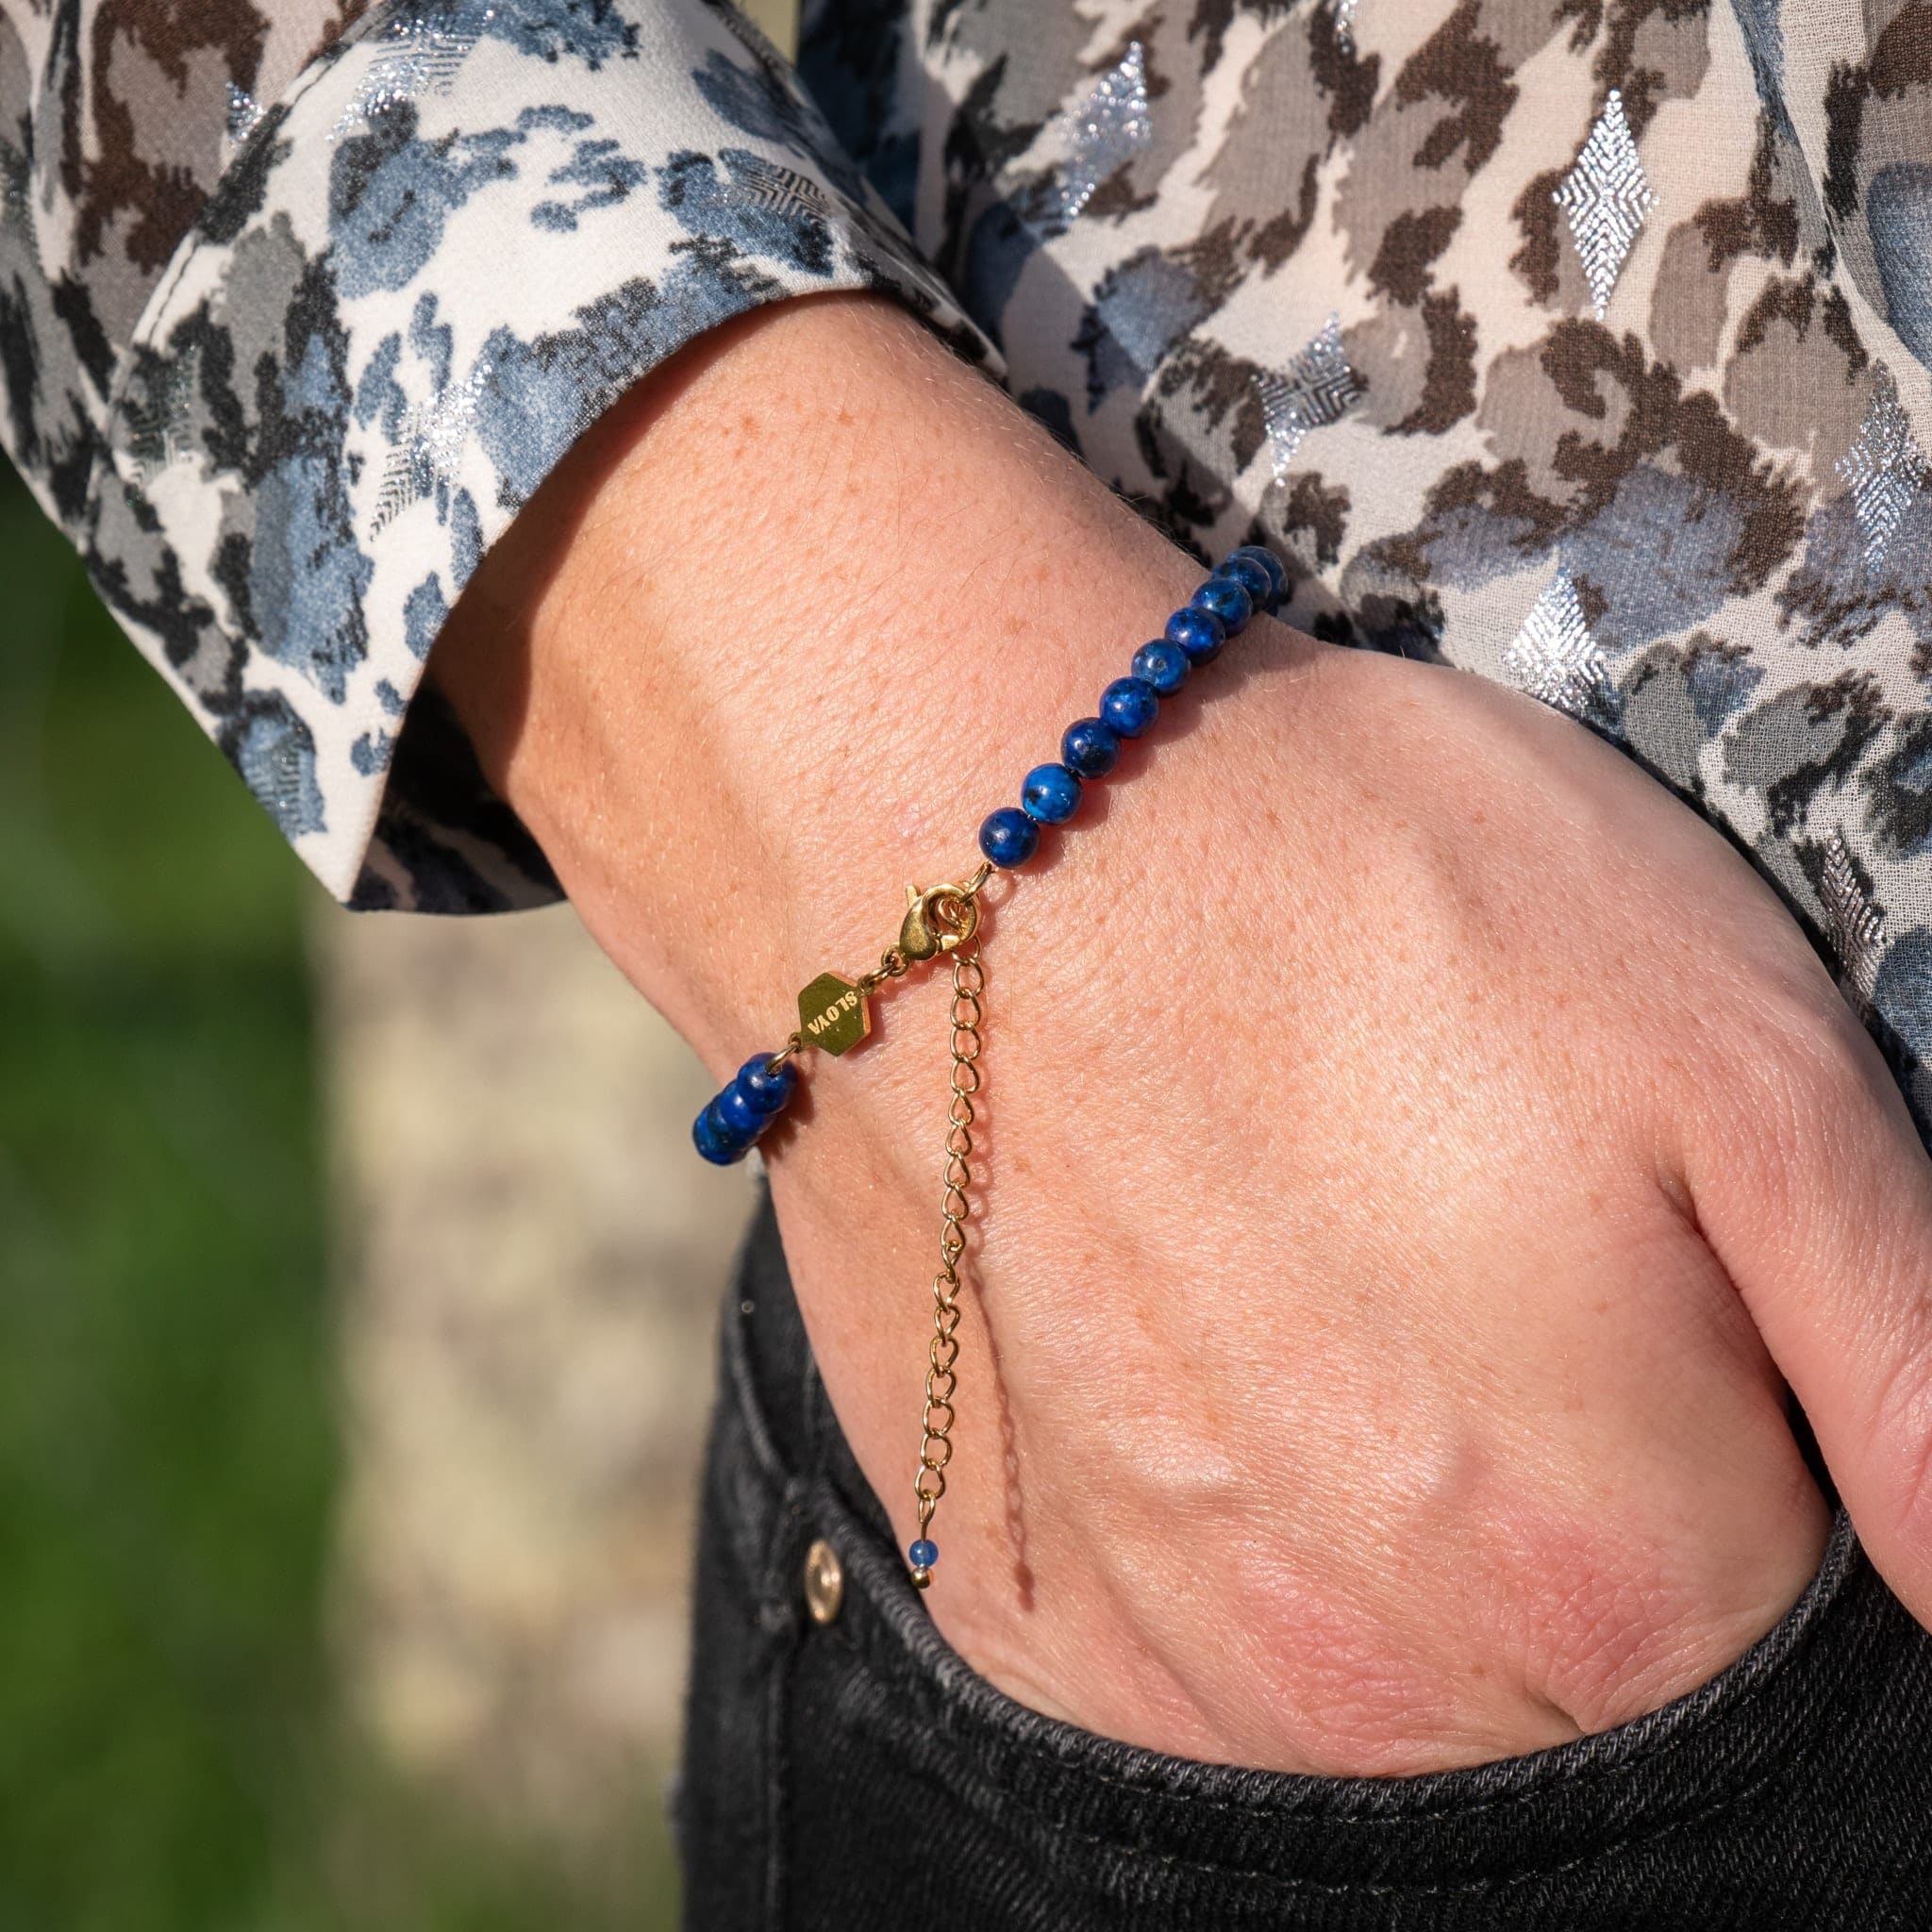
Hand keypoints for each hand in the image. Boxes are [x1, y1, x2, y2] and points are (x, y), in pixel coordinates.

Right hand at [435, 295, 1931, 1772]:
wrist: (966, 840)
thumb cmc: (1358, 895)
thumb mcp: (1739, 1059)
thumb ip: (1924, 1375)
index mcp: (1616, 1576)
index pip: (1786, 1654)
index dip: (1750, 1474)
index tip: (1650, 1314)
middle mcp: (1386, 1680)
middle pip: (1575, 1691)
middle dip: (1573, 1508)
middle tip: (1469, 1262)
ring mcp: (1176, 1651)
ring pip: (1377, 1691)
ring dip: (1391, 1535)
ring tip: (1324, 1286)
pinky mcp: (1019, 1591)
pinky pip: (1184, 1665)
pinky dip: (1224, 1557)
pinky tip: (1193, 1368)